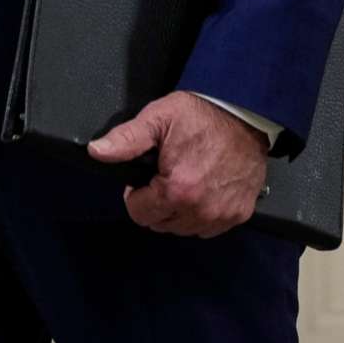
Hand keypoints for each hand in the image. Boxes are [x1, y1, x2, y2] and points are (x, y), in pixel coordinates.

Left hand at [87, 90, 268, 237]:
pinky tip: (206, 189)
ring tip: (187, 180)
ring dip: (179, 211)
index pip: (139, 214)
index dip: (137, 194)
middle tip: (168, 174)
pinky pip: (209, 227)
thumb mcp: (159, 118)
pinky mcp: (239, 214)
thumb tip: (96, 151)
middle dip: (158, 203)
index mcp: (177, 190)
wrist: (247, 114)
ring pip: (183, 228)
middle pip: (160, 224)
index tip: (148, 176)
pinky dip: (203, 214)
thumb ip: (126, 139)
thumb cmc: (202, 115)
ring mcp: (222, 216)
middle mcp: (200, 211)